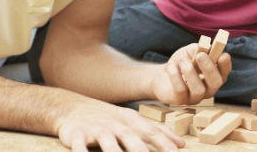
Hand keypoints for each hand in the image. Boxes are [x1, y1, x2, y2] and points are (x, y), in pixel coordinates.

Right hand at [58, 99, 183, 151]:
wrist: (75, 108)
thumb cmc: (111, 119)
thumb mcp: (134, 122)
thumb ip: (157, 132)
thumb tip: (181, 144)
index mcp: (132, 120)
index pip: (152, 132)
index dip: (165, 143)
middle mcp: (116, 123)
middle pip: (131, 137)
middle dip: (141, 151)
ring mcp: (97, 128)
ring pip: (107, 141)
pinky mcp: (78, 134)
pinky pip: (80, 145)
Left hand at [151, 43, 230, 104]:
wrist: (163, 75)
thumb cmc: (181, 62)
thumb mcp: (190, 51)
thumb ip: (199, 48)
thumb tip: (207, 47)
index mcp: (215, 76)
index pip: (225, 72)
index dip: (225, 65)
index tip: (223, 55)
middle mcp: (208, 89)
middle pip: (216, 83)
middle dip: (209, 68)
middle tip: (201, 56)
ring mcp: (195, 98)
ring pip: (198, 89)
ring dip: (189, 71)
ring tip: (182, 59)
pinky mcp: (181, 101)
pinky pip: (180, 90)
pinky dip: (175, 75)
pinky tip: (171, 66)